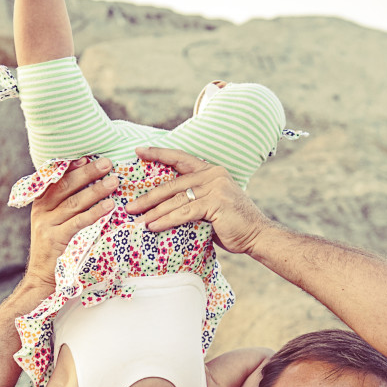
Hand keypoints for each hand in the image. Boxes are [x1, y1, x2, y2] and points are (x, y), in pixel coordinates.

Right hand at [24, 157, 117, 292]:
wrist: (43, 279)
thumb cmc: (56, 249)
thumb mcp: (54, 224)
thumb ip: (65, 205)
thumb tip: (89, 184)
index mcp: (41, 204)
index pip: (54, 179)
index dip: (70, 167)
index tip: (87, 157)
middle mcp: (41, 212)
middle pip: (65, 186)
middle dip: (87, 173)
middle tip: (107, 163)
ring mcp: (47, 225)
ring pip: (74, 202)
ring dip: (95, 190)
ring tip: (114, 181)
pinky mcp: (56, 239)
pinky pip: (79, 222)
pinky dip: (95, 213)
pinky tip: (109, 206)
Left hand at [126, 147, 269, 254]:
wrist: (256, 235)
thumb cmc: (231, 223)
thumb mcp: (209, 205)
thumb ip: (192, 199)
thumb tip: (163, 205)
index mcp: (210, 171)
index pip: (180, 158)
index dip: (159, 153)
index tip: (138, 151)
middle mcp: (213, 175)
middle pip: (173, 184)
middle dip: (148, 196)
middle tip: (130, 206)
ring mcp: (215, 188)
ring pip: (176, 199)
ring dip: (154, 211)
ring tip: (137, 219)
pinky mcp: (215, 203)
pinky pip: (184, 212)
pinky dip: (166, 220)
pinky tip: (153, 226)